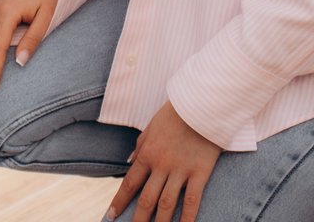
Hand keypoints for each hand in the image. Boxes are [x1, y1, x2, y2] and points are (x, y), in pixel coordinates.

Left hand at [106, 101, 220, 221]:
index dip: (119, 201)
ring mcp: (181, 170)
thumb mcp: (151, 127)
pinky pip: (192, 199)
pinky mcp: (200, 172)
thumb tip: (129, 162)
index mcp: (147, 153)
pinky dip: (188, 217)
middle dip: (138, 219)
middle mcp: (161, 165)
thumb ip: (140, 146)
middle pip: (147, 199)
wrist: (202, 103)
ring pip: (167, 203)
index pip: (130, 183)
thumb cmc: (176, 114)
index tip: (111, 216)